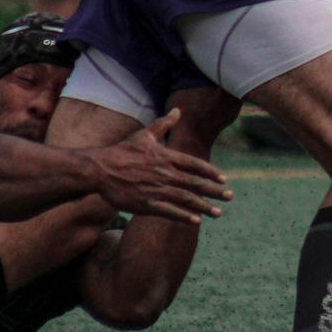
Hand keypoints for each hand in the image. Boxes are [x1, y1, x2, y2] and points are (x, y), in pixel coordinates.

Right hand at [88, 112, 233, 224]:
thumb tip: (178, 110)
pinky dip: (184, 216)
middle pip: (195, 184)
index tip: (224, 179)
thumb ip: (164, 124)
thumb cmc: (122, 151)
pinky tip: (196, 221)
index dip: (211, 172)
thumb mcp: (144, 135)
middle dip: (215, 191)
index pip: (195, 165)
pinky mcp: (146, 204)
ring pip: (186, 199)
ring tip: (219, 212)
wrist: (100, 169)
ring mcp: (156, 190)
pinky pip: (169, 212)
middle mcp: (164, 173)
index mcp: (166, 156)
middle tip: (230, 196)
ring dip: (204, 206)